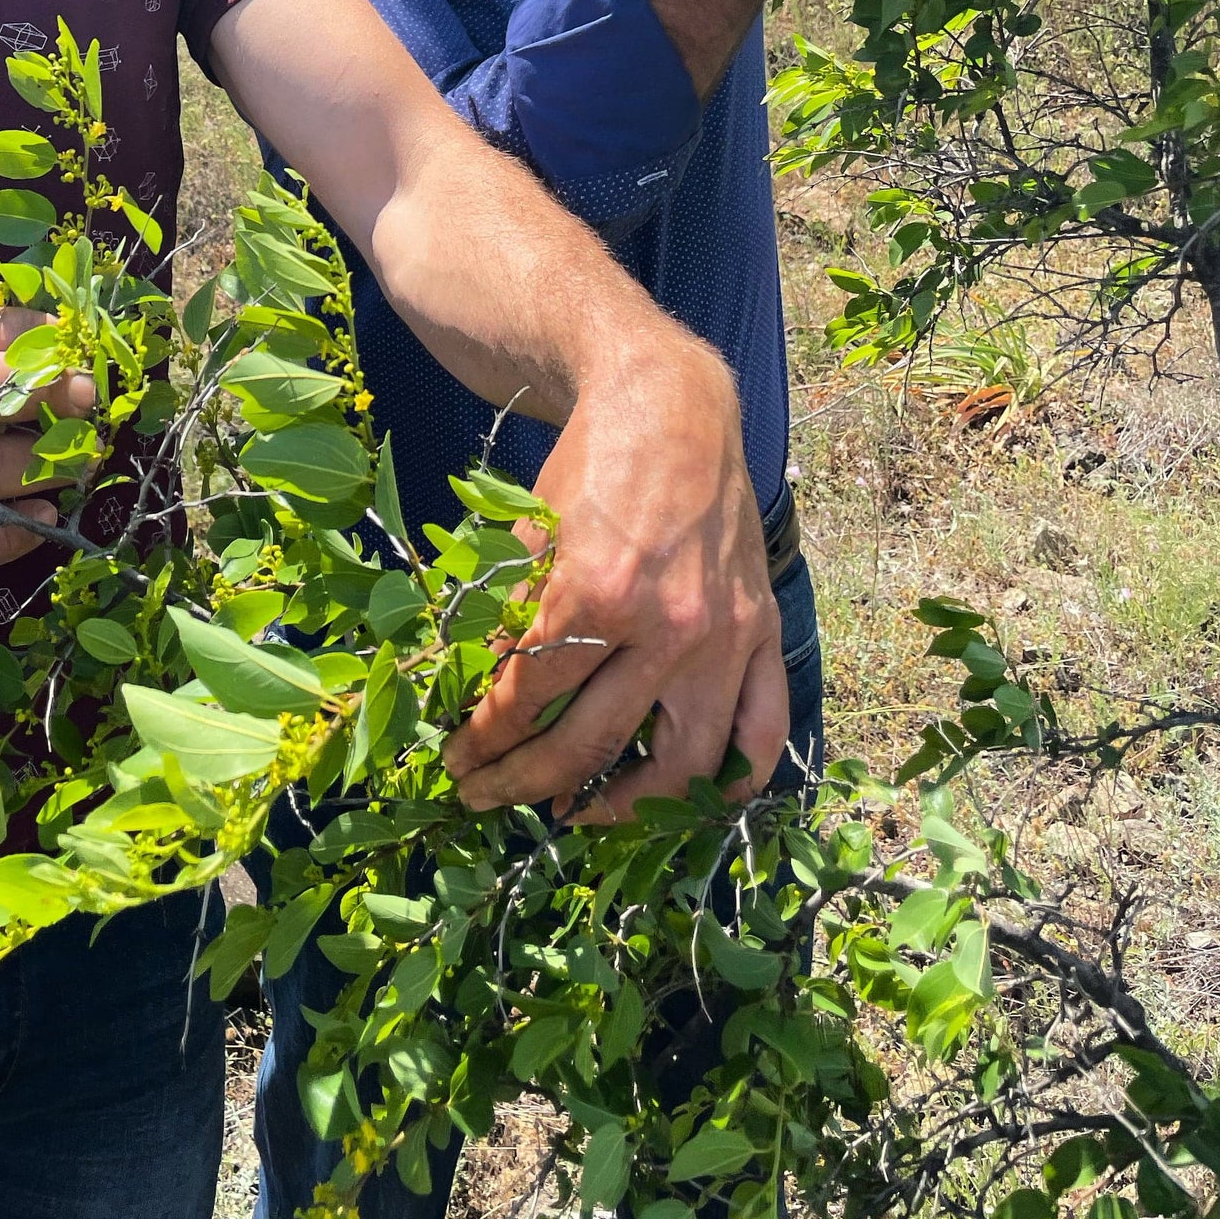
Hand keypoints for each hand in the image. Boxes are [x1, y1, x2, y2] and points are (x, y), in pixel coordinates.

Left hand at [441, 324, 787, 819]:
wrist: (670, 405)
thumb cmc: (589, 463)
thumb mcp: (530, 533)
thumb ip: (510, 615)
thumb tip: (480, 694)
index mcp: (596, 593)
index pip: (527, 698)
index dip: (484, 738)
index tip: (458, 756)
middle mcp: (666, 628)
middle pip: (586, 745)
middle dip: (521, 782)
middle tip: (484, 796)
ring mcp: (722, 639)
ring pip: (678, 766)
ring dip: (620, 807)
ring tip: (574, 813)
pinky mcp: (761, 634)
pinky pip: (760, 732)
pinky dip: (731, 780)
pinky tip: (687, 796)